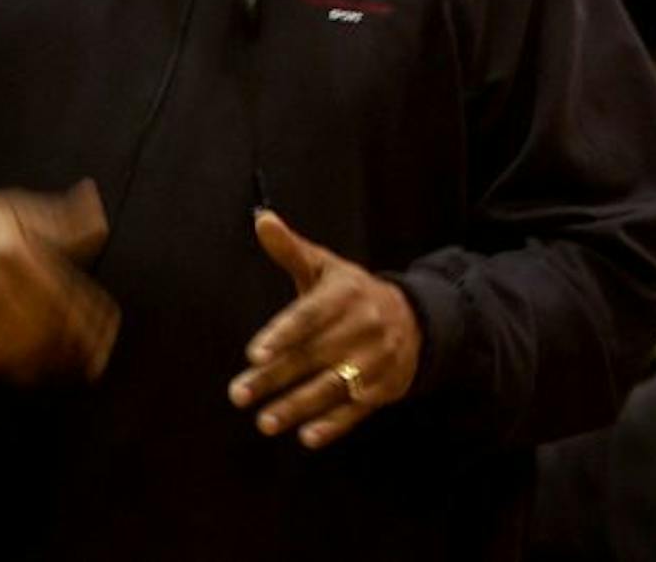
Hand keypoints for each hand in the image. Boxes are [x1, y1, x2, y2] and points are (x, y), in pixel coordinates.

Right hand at [0, 180, 117, 384]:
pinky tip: (25, 369)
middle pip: (47, 331)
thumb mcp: (18, 211)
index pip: (68, 299)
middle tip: (93, 360)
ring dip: (48, 364)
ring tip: (67, 369)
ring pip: (18, 352)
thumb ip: (64, 220)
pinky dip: (9, 369)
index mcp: (16, 252)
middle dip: (77, 350)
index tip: (107, 333)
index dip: (94, 322)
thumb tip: (97, 215)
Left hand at [228, 210, 420, 448]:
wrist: (416, 319)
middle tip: (239, 394)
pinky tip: (308, 437)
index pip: (311, 315)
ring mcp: (375, 360)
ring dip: (298, 406)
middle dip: (275, 377)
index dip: (283, 334)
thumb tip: (261, 219)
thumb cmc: (354, 294)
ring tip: (264, 421)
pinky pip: (356, 410)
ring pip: (332, 386)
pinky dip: (334, 425)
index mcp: (347, 294)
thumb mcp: (326, 268)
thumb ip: (290, 249)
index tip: (255, 354)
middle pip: (314, 355)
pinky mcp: (383, 388)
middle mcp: (364, 326)